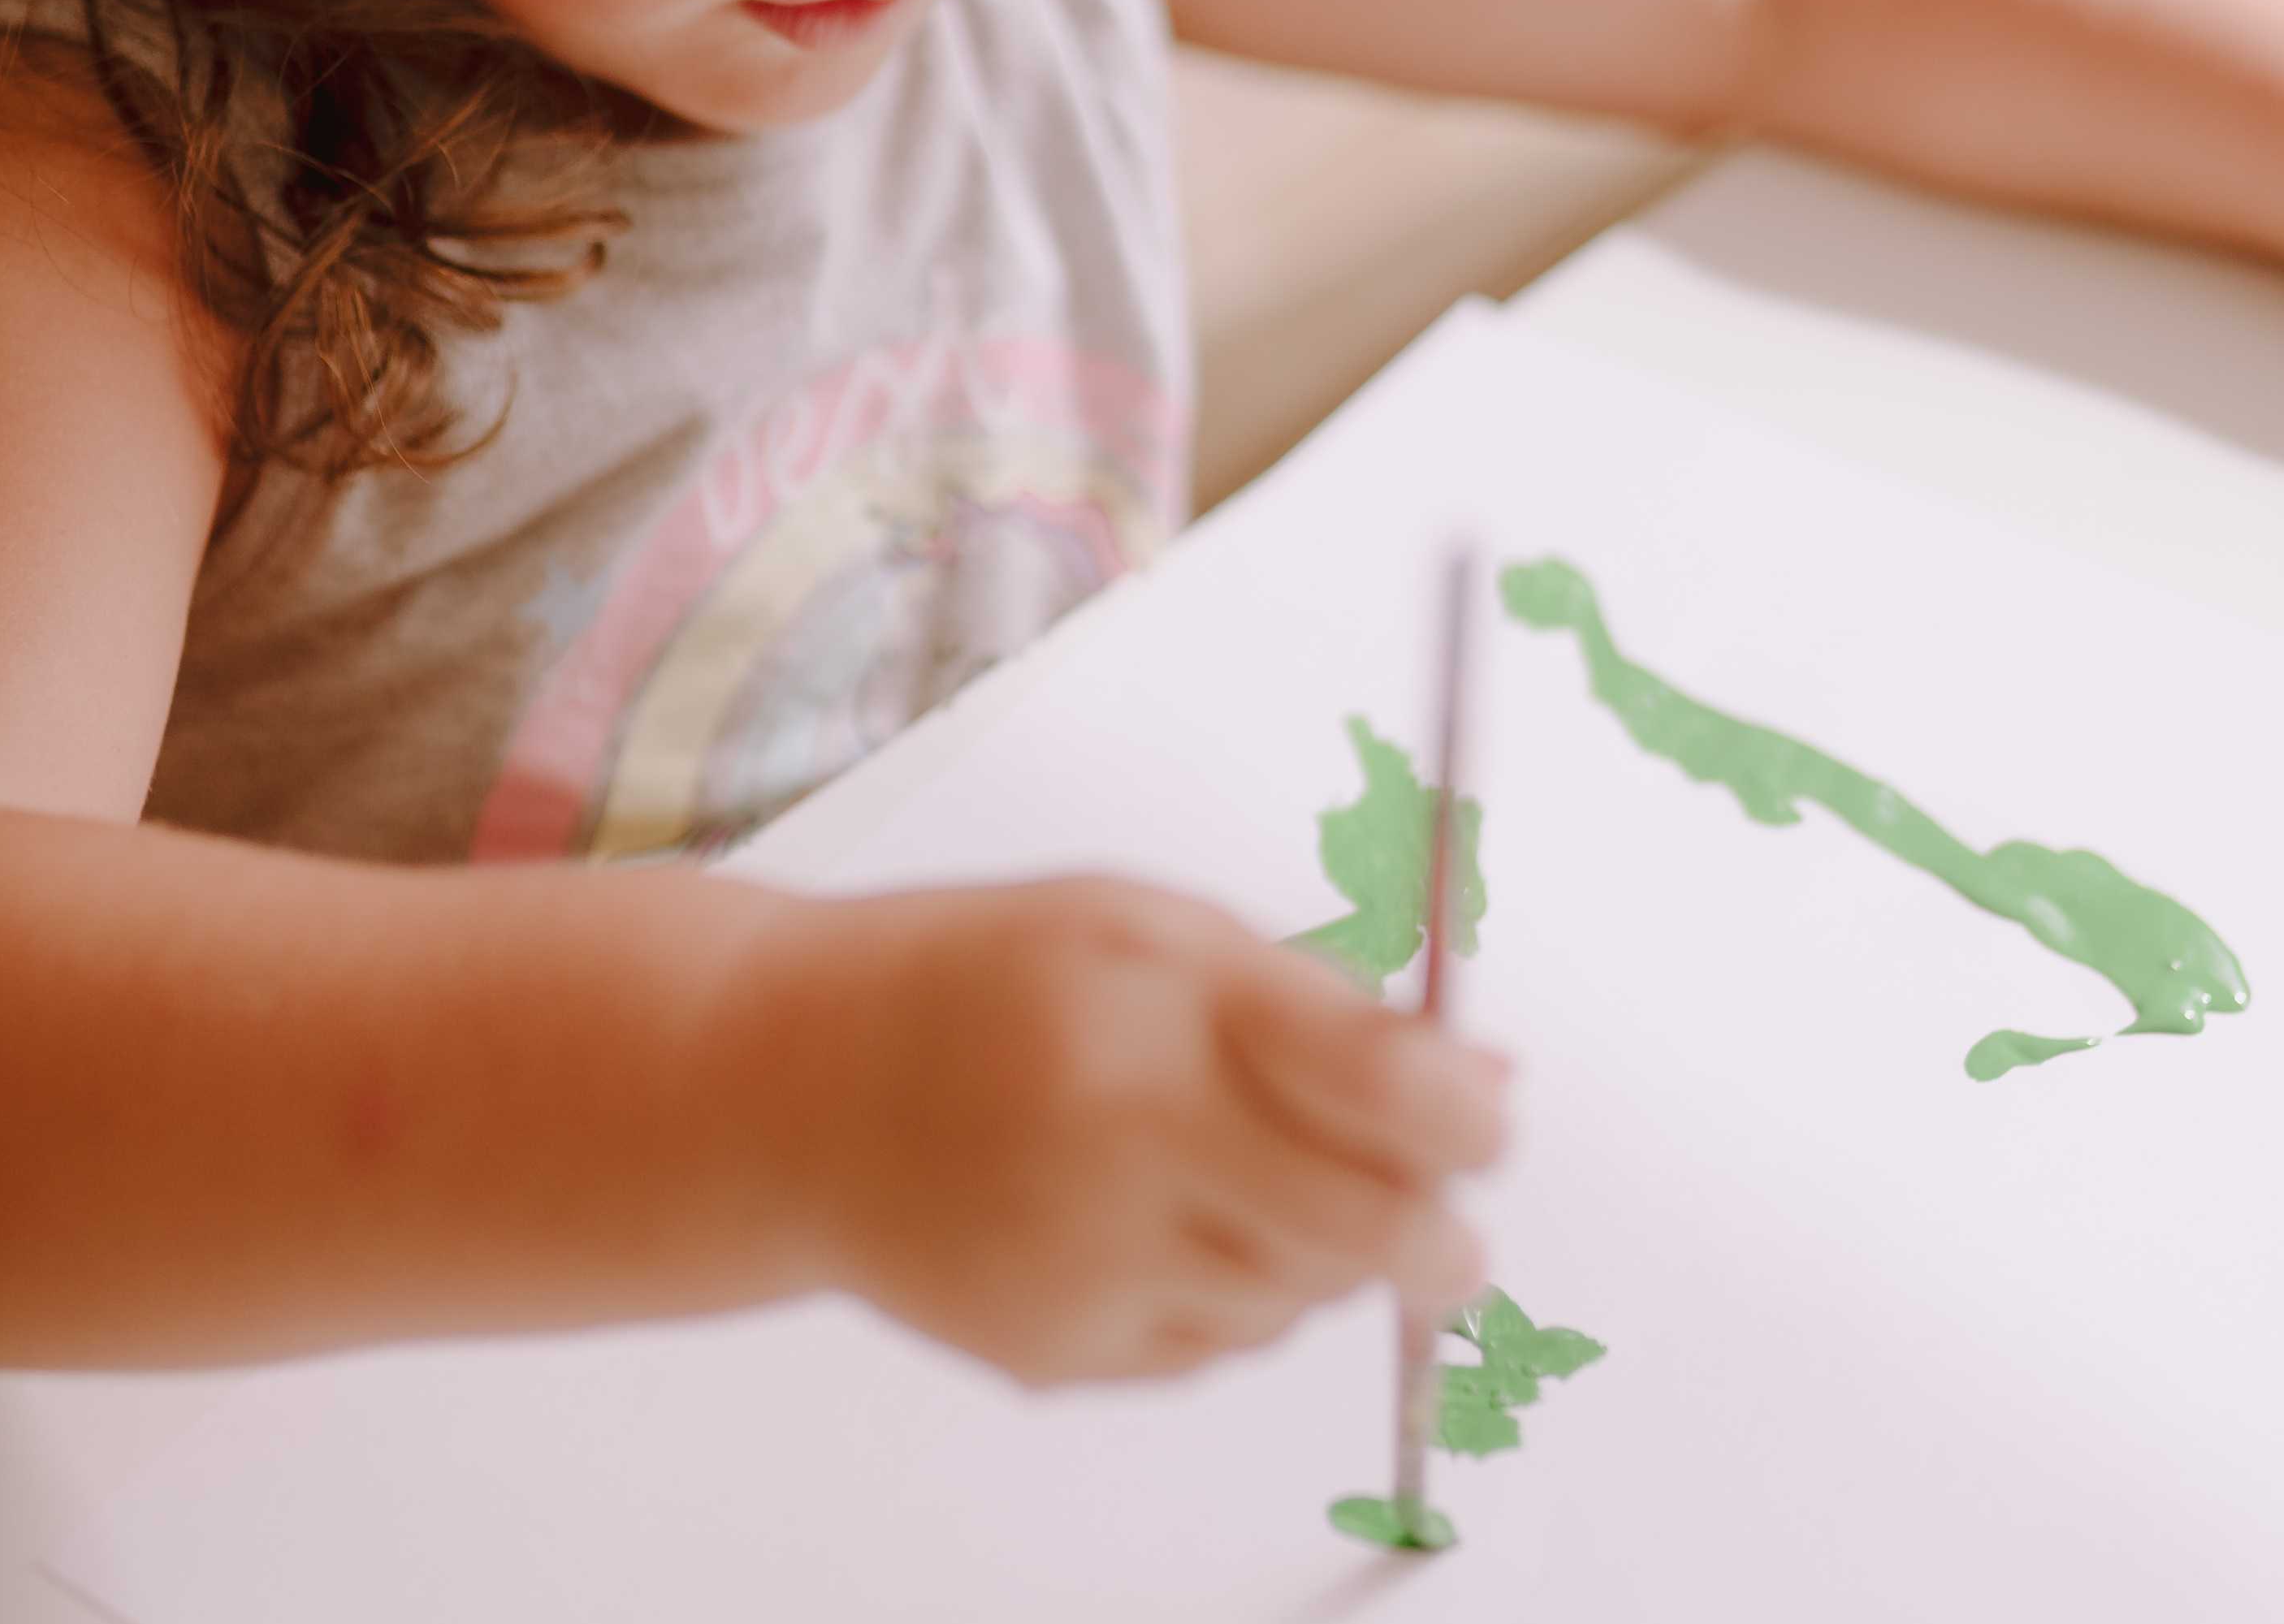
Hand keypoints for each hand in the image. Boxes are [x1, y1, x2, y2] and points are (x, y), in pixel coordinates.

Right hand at [777, 877, 1506, 1386]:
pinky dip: (1232, 1290)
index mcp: (1155, 1019)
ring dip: (1323, 1247)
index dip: (1467, 1116)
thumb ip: (1320, 1004)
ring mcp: (1089, 1270)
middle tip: (1439, 1191)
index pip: (1381, 1090)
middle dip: (1435, 1222)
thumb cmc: (989, 980)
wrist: (797, 1092)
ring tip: (1236, 1162)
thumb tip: (1484, 1083)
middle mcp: (1123, 1153)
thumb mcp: (1154, 926)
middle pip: (1370, 1233)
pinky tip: (1158, 1216)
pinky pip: (1222, 1346)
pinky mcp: (1061, 1356)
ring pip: (1304, 1299)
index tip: (1486, 1116)